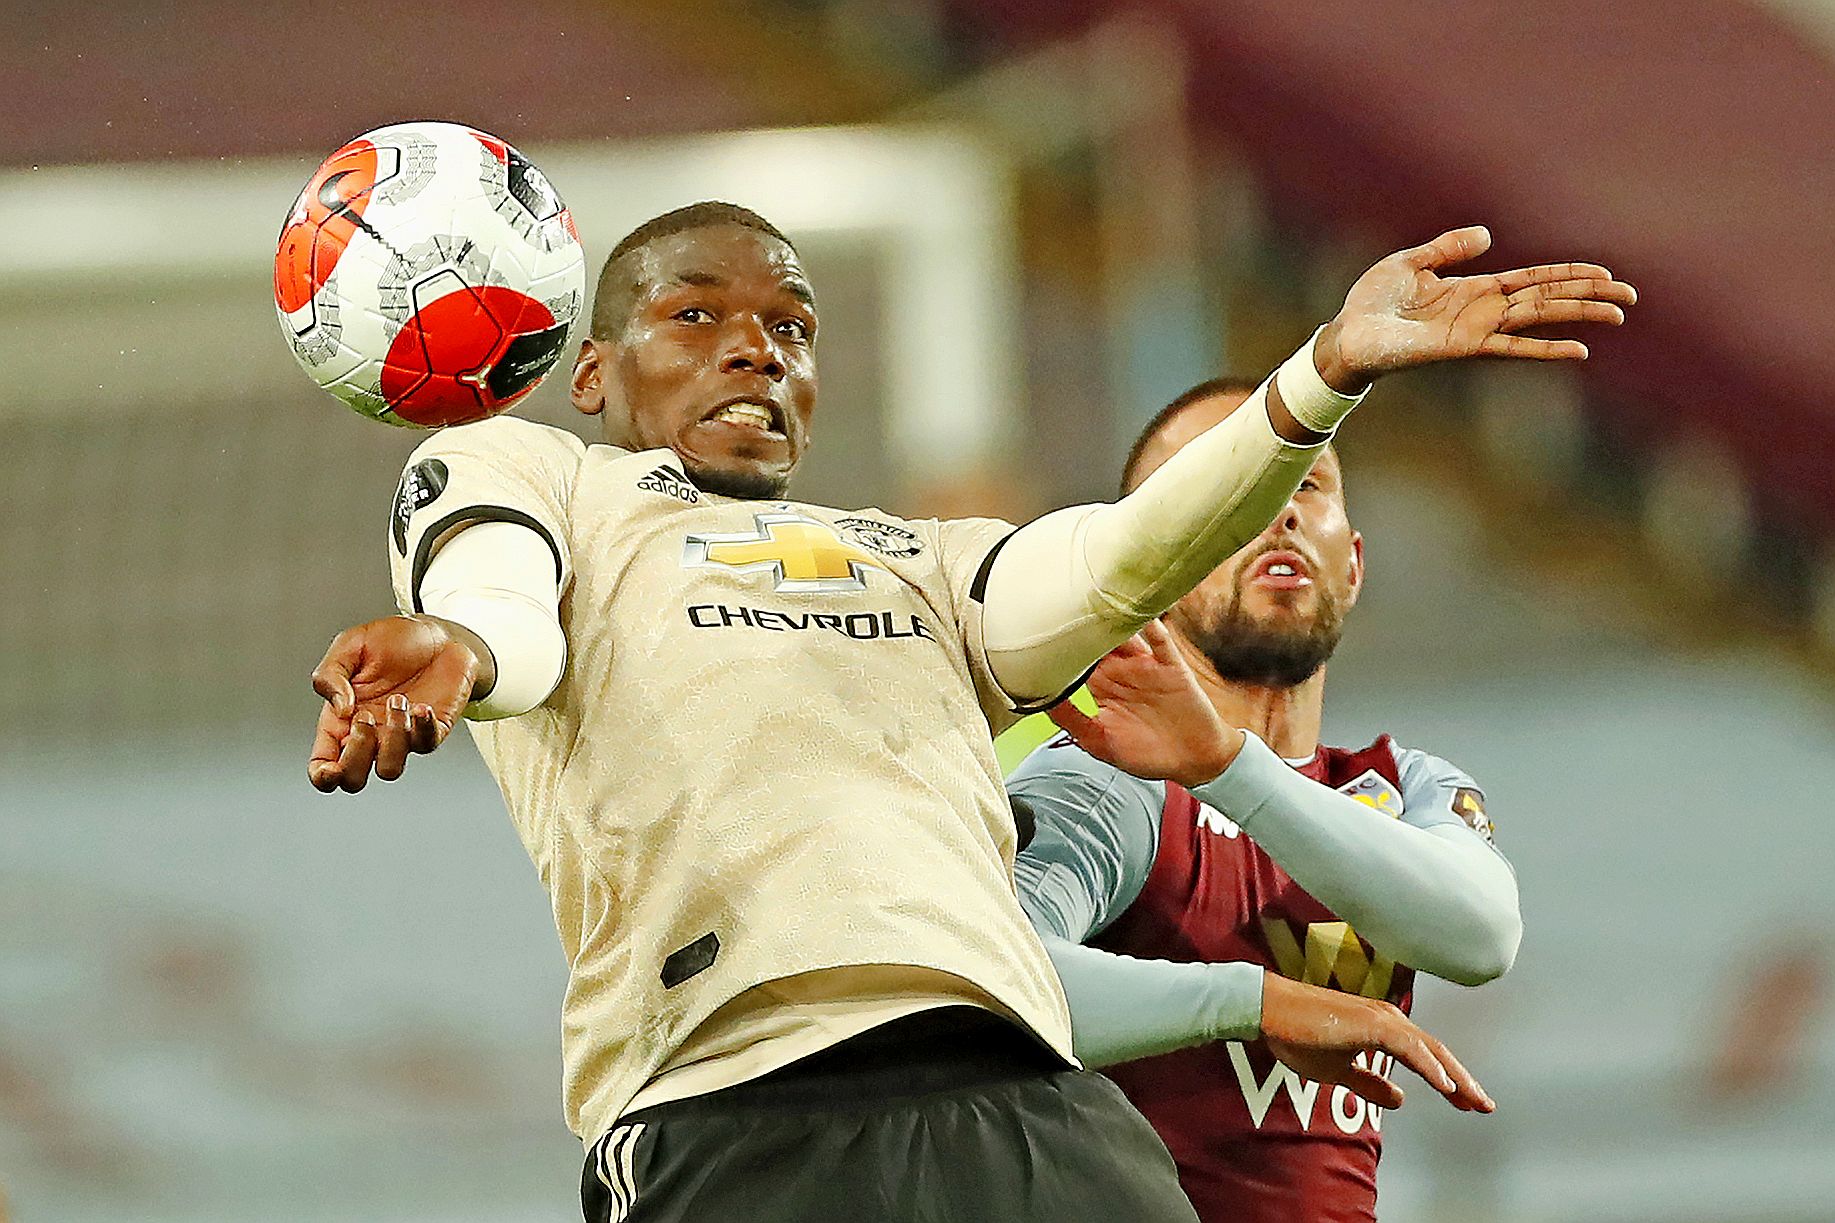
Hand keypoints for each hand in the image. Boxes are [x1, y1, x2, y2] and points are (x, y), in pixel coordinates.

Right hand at [308, 615, 480, 792]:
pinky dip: (422, 728)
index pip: (324, 765)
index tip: (331, 769)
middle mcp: (370, 734)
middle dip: (355, 757)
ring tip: (399, 700)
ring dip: (392, 738)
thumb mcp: (350, 646)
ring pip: (389, 769)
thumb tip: (340, 709)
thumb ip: (330, 675)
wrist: (438, 633)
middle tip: (365, 717)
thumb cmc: (392, 640)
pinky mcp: (432, 729)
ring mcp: (401, 736)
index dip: (323, 777)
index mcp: (341, 720)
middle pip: (353, 779)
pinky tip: (421, 705)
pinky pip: (426, 745)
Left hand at [1046, 620, 1242, 788]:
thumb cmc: (1146, 754)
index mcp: (1102, 686)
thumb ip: (1071, 720)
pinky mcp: (1171, 668)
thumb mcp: (1100, 742)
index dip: (1059, 646)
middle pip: (1097, 640)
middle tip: (1058, 602)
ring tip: (1094, 599)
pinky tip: (1142, 615)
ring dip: (1113, 619)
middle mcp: (1122, 671)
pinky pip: (1161, 643)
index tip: (1036, 630)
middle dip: (1081, 623)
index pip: (1075, 659)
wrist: (1194, 761)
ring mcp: (1146, 667)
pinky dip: (1153, 627)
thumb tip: (1036, 701)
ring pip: (1126, 636)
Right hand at [1259, 972, 1492, 1112]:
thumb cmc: (1299, 1036)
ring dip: (1455, 1077)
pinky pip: (1410, 1049)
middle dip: (1463, 1081)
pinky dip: (1430, 1067)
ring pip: (1430, 1051)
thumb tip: (1401, 1099)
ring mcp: (1383, 1020)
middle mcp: (1390, 1020)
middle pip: (1436, 1053)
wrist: (1271, 1011)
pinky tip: (1446, 1086)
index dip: (1449, 1080)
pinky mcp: (1373, 1024)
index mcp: (1384, 1029)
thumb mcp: (1338, 1070)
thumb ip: (1370, 1083)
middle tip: (1485, 1106)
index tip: (1467, 1103)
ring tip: (1474, 1101)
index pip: (1426, 1057)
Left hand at [1314, 226, 1636, 390]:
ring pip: (1540, 317)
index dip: (1569, 275)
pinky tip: (1579, 352)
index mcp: (1475, 289)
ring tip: (1618, 314)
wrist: (1346, 334)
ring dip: (1579, 315)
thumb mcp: (1411, 262)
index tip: (1606, 274)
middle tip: (1631, 297)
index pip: (1534, 279)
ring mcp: (1477, 330)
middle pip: (1548, 297)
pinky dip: (1545, 349)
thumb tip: (1489, 235)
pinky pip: (1513, 348)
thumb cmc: (1372, 303)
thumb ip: (1448, 248)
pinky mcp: (1464, 348)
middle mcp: (1483, 311)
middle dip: (1589, 295)